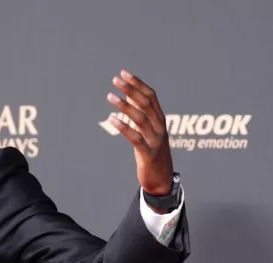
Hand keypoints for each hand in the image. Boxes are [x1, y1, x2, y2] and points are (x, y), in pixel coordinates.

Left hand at [105, 70, 173, 196]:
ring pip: (140, 118)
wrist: (162, 180)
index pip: (151, 96)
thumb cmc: (153, 153)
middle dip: (131, 90)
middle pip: (146, 103)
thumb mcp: (149, 132)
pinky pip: (135, 138)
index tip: (124, 73)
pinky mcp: (148, 154)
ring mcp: (155, 140)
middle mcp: (160, 127)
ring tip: (110, 96)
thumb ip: (143, 115)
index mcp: (161, 120)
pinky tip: (111, 119)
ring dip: (124, 105)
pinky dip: (123, 127)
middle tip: (116, 80)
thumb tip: (130, 97)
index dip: (138, 84)